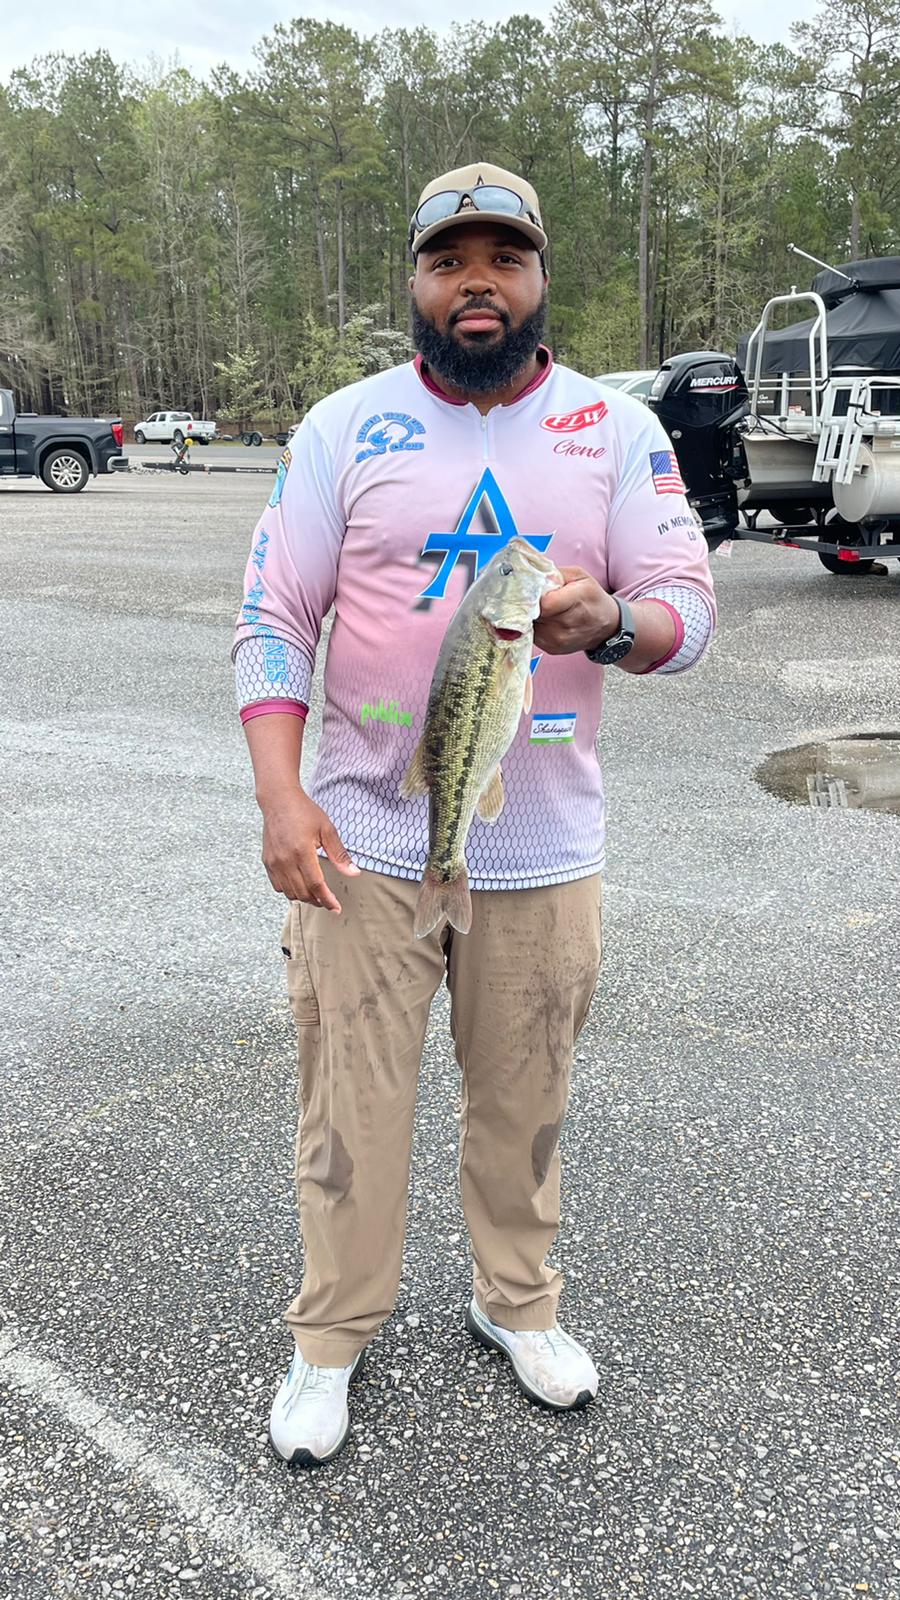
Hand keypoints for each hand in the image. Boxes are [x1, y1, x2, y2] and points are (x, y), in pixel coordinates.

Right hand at [261, 789, 359, 911]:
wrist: (278, 800)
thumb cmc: (304, 811)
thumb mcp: (327, 830)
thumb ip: (339, 854)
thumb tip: (354, 873)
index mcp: (302, 852)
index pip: (316, 885)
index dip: (327, 900)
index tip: (336, 908)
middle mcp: (285, 860)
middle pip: (302, 893)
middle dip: (317, 901)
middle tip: (328, 901)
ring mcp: (274, 862)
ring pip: (289, 893)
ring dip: (303, 897)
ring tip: (316, 895)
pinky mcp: (267, 861)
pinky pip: (278, 886)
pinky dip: (289, 890)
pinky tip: (299, 885)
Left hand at [533, 566, 619, 655]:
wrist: (606, 626)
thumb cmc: (592, 598)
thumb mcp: (580, 576)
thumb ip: (556, 574)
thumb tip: (534, 576)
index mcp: (576, 600)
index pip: (545, 603)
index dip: (536, 595)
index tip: (537, 590)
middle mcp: (566, 624)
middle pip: (534, 613)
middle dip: (532, 604)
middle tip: (540, 598)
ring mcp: (558, 639)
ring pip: (530, 624)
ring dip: (532, 615)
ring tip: (546, 609)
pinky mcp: (551, 648)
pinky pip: (533, 634)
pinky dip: (536, 625)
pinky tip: (547, 620)